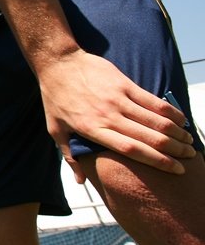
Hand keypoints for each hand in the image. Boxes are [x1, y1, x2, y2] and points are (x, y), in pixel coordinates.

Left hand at [39, 50, 195, 180]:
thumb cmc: (55, 98)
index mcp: (94, 130)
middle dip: (174, 150)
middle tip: (188, 157)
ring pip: (156, 119)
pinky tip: (181, 120)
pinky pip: (152, 100)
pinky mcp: (124, 83)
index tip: (175, 170)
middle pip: (150, 137)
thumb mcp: (55, 129)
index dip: (156, 161)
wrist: (58, 63)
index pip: (131, 150)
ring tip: (188, 141)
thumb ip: (70, 156)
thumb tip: (81, 181)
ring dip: (177, 132)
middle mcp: (108, 116)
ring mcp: (118, 99)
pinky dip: (170, 111)